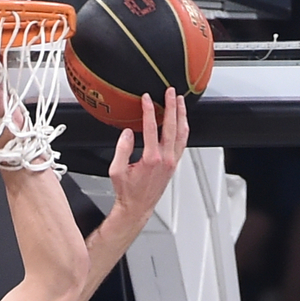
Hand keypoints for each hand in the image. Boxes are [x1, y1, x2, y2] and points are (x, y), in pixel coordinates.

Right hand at [108, 89, 188, 219]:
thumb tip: (127, 133)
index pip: (150, 128)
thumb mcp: (116, 171)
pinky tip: (181, 121)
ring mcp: (172, 161)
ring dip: (181, 115)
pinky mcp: (174, 164)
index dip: (149, 111)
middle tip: (170, 93)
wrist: (137, 207)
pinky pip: (182, 142)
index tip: (147, 99)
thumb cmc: (127, 192)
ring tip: (180, 101)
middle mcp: (165, 159)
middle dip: (171, 106)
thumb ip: (122, 149)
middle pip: (171, 126)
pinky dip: (183, 128)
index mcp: (150, 158)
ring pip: (181, 133)